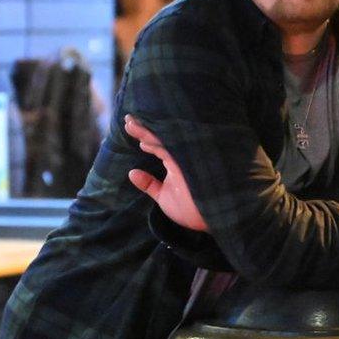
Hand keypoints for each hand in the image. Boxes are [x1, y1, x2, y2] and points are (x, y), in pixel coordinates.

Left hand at [124, 114, 207, 231]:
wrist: (211, 220)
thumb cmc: (191, 209)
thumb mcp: (165, 196)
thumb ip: (150, 184)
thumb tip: (131, 173)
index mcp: (175, 161)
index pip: (156, 143)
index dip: (142, 134)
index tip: (129, 124)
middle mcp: (181, 158)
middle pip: (160, 138)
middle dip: (143, 128)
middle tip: (127, 118)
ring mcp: (185, 161)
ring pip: (165, 142)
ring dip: (147, 133)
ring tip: (130, 124)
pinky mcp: (189, 168)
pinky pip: (172, 153)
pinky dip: (158, 147)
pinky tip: (144, 143)